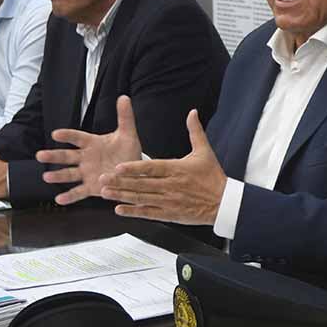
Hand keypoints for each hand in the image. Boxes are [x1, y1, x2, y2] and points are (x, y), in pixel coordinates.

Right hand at [37, 95, 143, 205]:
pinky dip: (69, 197)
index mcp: (93, 143)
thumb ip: (125, 117)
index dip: (67, 135)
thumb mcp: (128, 134)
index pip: (77, 137)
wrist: (133, 171)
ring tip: (46, 177)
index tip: (56, 134)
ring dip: (58, 175)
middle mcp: (86, 158)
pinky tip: (59, 200)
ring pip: (69, 174)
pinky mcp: (91, 187)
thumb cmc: (128, 150)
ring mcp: (87, 173)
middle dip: (54, 155)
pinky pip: (79, 192)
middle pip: (67, 156)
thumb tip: (124, 97)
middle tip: (40, 155)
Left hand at [98, 109, 225, 225]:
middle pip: (141, 184)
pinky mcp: (170, 214)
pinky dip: (133, 212)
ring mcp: (169, 201)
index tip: (118, 167)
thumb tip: (192, 112)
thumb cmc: (213, 177)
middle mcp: (170, 186)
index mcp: (176, 169)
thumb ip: (195, 131)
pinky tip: (120, 209)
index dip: (133, 168)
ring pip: (141, 198)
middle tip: (103, 179)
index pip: (151, 168)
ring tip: (105, 193)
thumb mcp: (204, 151)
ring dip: (122, 196)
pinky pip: (148, 212)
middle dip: (120, 182)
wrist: (223, 203)